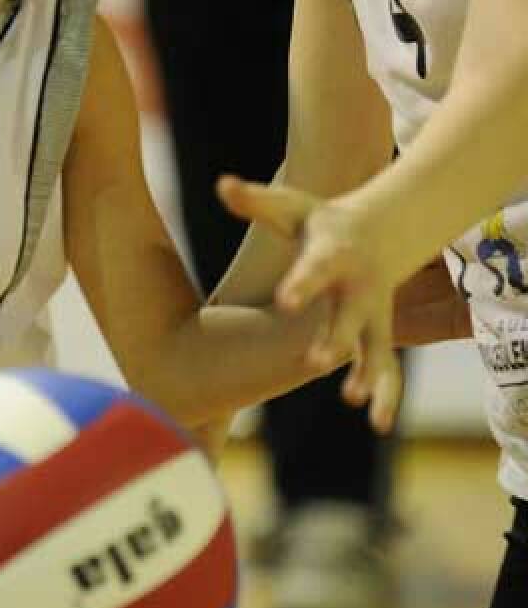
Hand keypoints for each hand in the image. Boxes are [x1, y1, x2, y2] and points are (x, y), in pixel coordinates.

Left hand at [217, 175, 403, 431]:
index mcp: (330, 255)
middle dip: (332, 338)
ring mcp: (371, 314)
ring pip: (375, 348)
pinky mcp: (376, 334)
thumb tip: (222, 184)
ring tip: (356, 400)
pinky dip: (386, 394)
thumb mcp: (288, 206)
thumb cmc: (317, 221)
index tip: (285, 301)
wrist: (375, 231)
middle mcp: (356, 288)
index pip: (313, 270)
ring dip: (369, 374)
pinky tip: (380, 423)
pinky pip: (386, 368)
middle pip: (346, 316)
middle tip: (313, 363)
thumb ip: (254, 200)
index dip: (300, 284)